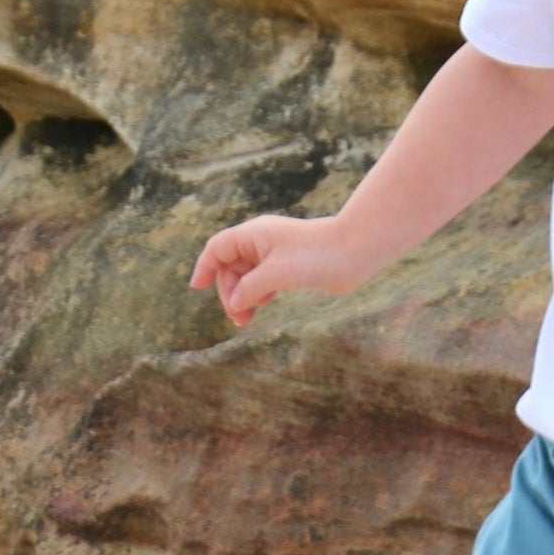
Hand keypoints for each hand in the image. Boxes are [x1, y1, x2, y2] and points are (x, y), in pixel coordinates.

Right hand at [188, 212, 359, 325]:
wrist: (355, 251)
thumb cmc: (316, 256)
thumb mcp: (275, 273)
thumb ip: (250, 289)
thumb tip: (235, 303)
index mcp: (253, 235)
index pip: (218, 249)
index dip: (205, 267)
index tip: (197, 288)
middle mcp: (261, 241)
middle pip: (231, 267)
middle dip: (230, 292)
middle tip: (239, 318)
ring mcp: (276, 253)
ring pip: (248, 276)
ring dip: (244, 296)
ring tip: (247, 319)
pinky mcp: (291, 266)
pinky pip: (265, 280)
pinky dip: (260, 293)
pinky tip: (264, 304)